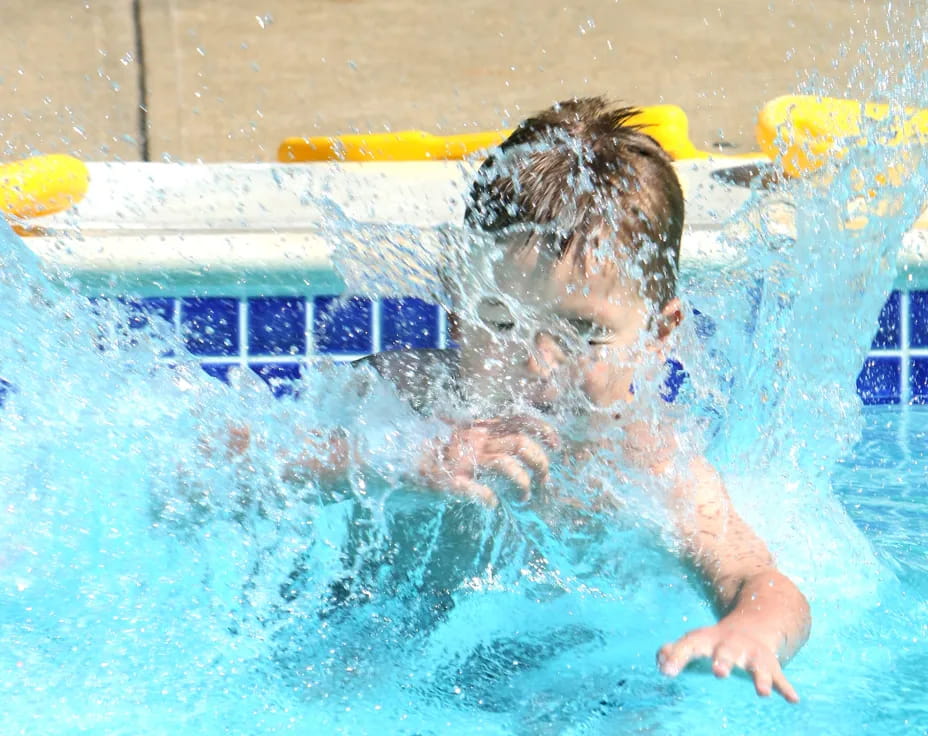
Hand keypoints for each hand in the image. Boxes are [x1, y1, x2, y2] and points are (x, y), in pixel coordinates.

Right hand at [416, 415, 559, 506]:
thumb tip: (515, 443)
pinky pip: (478, 490)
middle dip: (541, 462)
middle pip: (520, 443)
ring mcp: (462, 459)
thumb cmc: (432, 450)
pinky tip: (491, 503)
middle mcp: (474, 438)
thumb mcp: (461, 435)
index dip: (543, 430)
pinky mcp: (449, 480)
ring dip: (523, 483)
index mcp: (479, 427)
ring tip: (524, 498)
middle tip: (545, 481)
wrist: (394, 458)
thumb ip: (484, 435)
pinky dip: (489, 499)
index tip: (557, 445)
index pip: (519, 419)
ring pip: (506, 465)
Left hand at [657, 621, 799, 702]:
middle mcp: (731, 646)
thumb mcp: (694, 642)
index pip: (689, 646)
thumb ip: (674, 652)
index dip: (677, 657)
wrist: (752, 624)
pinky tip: (793, 700)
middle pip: (727, 652)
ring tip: (762, 692)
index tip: (666, 671)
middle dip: (724, 661)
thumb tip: (661, 663)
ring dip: (760, 678)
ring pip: (758, 666)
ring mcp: (753, 655)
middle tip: (719, 672)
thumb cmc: (715, 642)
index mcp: (708, 641)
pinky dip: (786, 688)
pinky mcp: (770, 666)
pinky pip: (780, 677)